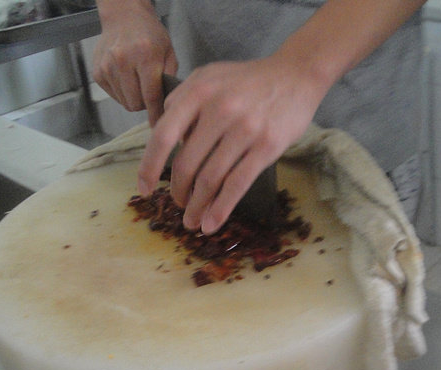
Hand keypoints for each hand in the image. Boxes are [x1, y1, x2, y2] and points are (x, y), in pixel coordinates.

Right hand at [92, 0, 177, 124]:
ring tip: (138, 83)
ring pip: (124, 103)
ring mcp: (107, 67)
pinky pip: (114, 96)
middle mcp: (123, 61)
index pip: (151, 96)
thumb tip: (170, 107)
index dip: (156, 114)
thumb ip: (170, 79)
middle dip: (145, 104)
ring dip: (134, 99)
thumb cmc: (150, 35)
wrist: (124, 17)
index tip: (159, 125)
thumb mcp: (169, 53)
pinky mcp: (98, 73)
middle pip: (135, 104)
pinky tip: (127, 79)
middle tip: (150, 93)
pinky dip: (123, 93)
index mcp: (145, 56)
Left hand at [138, 57, 325, 233]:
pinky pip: (237, 185)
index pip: (163, 135)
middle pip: (187, 164)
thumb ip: (182, 100)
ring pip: (210, 179)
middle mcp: (219, 110)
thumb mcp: (209, 77)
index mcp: (199, 92)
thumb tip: (164, 136)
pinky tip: (212, 224)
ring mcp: (245, 129)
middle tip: (178, 204)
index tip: (145, 189)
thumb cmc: (248, 80)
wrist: (296, 75)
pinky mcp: (267, 147)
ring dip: (197, 207)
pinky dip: (221, 210)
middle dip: (178, 192)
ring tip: (192, 220)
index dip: (149, 166)